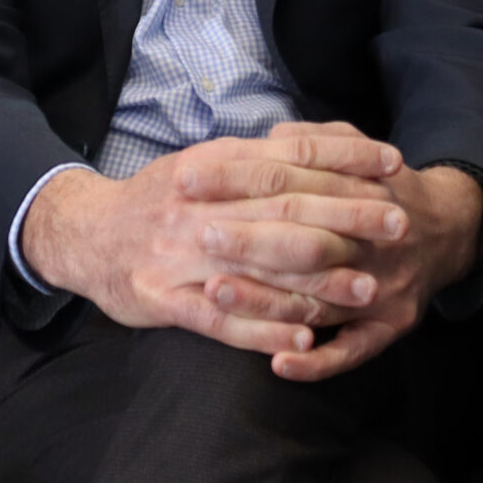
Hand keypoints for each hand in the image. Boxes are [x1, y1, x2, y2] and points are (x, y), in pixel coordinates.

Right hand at [21, 128, 410, 360]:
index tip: (394, 164)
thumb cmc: (154, 200)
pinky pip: (220, 321)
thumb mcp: (200, 164)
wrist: (82, 234)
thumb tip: (311, 142)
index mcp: (212, 168)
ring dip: (318, 282)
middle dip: (347, 219)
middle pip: (284, 212)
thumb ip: (251, 158)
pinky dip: (262, 331)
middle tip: (400, 225)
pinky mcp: (163, 300)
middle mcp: (199, 208)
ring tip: (368, 291)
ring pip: (259, 270)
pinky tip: (302, 339)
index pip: (289, 157)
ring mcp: (180, 257)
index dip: (344, 160)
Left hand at [198, 123, 482, 382]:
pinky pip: (351, 351)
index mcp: (359, 189)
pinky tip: (279, 363)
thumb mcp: (358, 149)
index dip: (236, 176)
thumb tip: (270, 136)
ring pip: (317, 299)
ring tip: (215, 294)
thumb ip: (315, 140)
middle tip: (198, 234)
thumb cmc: (384, 188)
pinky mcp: (390, 326)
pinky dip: (317, 361)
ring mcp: (383, 288)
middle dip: (248, 238)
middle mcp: (372, 241)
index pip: (290, 178)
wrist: (451, 228)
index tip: (187, 177)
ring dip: (265, 300)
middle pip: (303, 239)